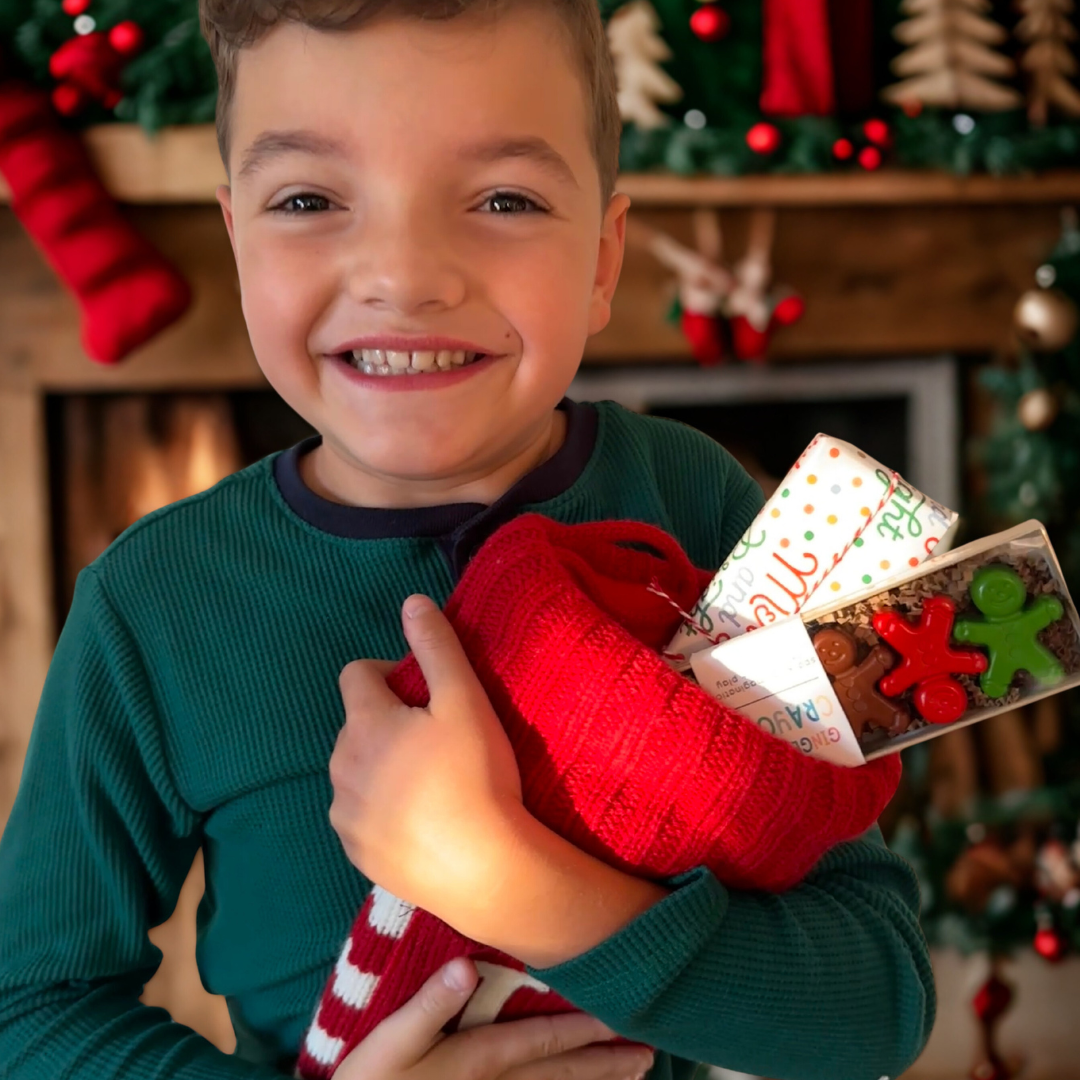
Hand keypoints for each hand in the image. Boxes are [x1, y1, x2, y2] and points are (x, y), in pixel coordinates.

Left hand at [329, 595, 524, 916]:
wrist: (484, 869)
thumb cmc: (477, 777)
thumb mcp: (465, 700)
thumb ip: (436, 647)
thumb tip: (411, 601)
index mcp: (364, 723)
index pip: (356, 673)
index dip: (389, 675)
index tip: (425, 697)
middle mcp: (340, 765)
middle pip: (356, 724)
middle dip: (386, 723)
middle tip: (437, 742)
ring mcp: (344, 814)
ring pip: (355, 772)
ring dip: (381, 767)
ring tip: (432, 785)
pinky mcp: (356, 853)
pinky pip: (360, 816)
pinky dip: (382, 810)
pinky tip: (422, 822)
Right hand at [334, 958, 654, 1079]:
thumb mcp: (387, 1041)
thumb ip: (428, 1004)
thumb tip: (466, 964)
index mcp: (477, 1060)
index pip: (542, 1041)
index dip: (584, 1028)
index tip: (622, 1018)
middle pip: (559, 1074)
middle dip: (604, 1063)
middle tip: (647, 1056)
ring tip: (632, 1076)